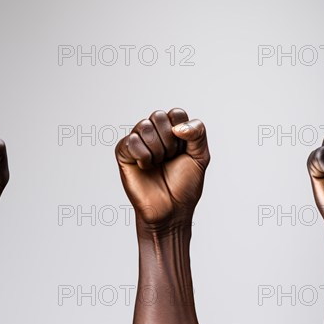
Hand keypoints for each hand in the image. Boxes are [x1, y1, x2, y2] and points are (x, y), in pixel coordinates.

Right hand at [115, 108, 209, 228]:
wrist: (171, 210)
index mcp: (172, 130)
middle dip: (169, 141)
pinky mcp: (123, 152)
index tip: (183, 151)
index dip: (183, 133)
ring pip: (144, 126)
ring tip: (158, 164)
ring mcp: (137, 141)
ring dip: (157, 150)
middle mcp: (154, 133)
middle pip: (158, 116)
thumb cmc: (184, 185)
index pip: (176, 113)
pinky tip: (145, 167)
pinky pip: (132, 141)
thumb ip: (198, 133)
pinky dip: (143, 156)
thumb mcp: (200, 156)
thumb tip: (177, 127)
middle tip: (169, 159)